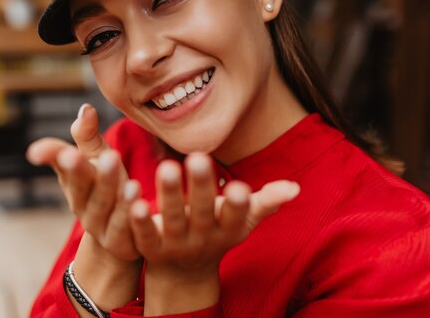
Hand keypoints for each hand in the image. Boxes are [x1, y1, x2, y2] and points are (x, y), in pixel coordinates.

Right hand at [26, 103, 140, 260]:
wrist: (119, 236)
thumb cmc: (106, 186)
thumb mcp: (96, 159)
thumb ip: (87, 136)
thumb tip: (86, 108)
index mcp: (73, 183)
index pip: (65, 169)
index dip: (62, 161)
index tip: (66, 151)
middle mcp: (82, 206)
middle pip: (86, 190)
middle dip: (94, 175)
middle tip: (109, 156)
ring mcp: (99, 227)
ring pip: (107, 209)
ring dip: (117, 196)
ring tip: (131, 183)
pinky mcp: (119, 242)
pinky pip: (126, 230)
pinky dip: (132, 217)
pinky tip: (142, 202)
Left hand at [128, 153, 299, 313]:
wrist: (183, 271)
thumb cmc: (216, 231)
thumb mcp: (241, 220)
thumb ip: (265, 202)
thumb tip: (295, 187)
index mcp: (227, 229)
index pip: (235, 217)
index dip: (237, 204)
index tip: (239, 186)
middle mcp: (203, 238)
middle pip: (202, 213)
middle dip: (202, 187)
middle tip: (198, 158)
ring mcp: (175, 245)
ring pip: (173, 219)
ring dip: (170, 195)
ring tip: (167, 167)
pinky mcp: (150, 248)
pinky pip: (145, 234)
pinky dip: (140, 221)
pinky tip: (133, 202)